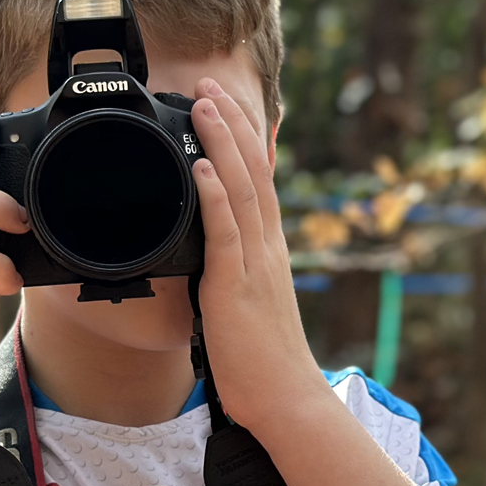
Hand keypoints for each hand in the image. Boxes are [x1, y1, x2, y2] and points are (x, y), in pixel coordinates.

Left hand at [187, 79, 335, 430]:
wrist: (286, 400)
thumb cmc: (263, 365)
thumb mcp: (244, 306)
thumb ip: (229, 276)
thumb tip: (204, 259)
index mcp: (269, 252)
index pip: (259, 183)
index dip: (242, 141)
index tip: (225, 107)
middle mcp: (267, 249)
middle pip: (252, 172)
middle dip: (230, 124)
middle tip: (208, 85)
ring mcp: (255, 264)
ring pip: (241, 188)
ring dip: (220, 141)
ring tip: (202, 104)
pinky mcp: (237, 284)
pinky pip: (225, 229)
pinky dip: (212, 192)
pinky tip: (199, 164)